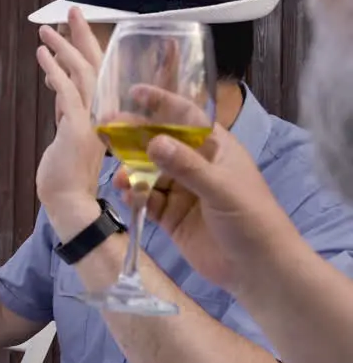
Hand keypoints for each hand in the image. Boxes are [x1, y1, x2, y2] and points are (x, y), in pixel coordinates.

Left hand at [34, 7, 109, 239]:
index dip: (88, 49)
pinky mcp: (78, 127)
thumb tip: (58, 93)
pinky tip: (42, 55)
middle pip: (97, 65)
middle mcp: (104, 113)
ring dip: (63, 47)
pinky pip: (67, 90)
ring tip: (46, 30)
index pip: (100, 74)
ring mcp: (94, 119)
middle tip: (71, 10)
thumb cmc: (66, 177)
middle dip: (82, 35)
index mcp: (104, 114)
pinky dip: (54, 69)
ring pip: (83, 72)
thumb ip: (68, 114)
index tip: (70, 32)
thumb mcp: (68, 137)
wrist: (70, 204)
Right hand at [112, 86, 298, 294]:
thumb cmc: (251, 219)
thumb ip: (186, 166)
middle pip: (160, 145)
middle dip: (134, 138)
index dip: (161, 104)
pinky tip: (128, 197)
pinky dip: (136, 198)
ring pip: (149, 174)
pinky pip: (148, 201)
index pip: (186, 118)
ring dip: (132, 173)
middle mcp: (197, 166)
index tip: (135, 93)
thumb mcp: (221, 188)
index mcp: (216, 149)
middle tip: (106, 131)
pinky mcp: (172, 218)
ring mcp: (183, 193)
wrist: (257, 269)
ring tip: (121, 180)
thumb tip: (152, 142)